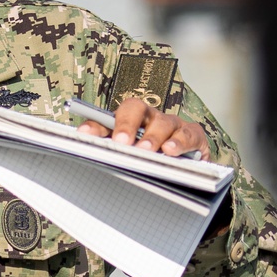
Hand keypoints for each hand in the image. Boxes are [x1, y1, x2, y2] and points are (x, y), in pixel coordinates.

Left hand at [77, 98, 210, 160]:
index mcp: (128, 123)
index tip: (83, 134)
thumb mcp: (130, 160)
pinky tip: (171, 151)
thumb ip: (114, 158)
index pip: (108, 118)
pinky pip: (188, 133)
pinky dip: (179, 141)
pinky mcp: (193, 134)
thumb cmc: (154, 160)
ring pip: (162, 122)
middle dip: (126, 124)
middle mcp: (149, 118)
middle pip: (135, 109)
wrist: (189, 167)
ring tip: (146, 150)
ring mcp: (172, 125)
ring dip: (152, 137)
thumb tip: (91, 162)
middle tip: (121, 141)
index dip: (96, 125)